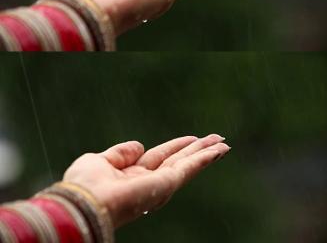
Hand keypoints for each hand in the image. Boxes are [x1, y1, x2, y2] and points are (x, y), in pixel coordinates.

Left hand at [63, 134, 230, 227]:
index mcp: (132, 176)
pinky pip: (190, 168)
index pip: (160, 157)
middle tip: (218, 139)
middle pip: (180, 160)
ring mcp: (159, 185)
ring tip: (225, 145)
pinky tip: (220, 151)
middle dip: (199, 150)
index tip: (192, 138)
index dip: (177, 146)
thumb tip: (140, 146)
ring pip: (189, 165)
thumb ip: (120, 153)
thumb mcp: (99, 161)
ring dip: (208, 155)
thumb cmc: (84, 187)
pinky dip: (206, 159)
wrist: (85, 204)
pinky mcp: (167, 185)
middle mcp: (149, 181)